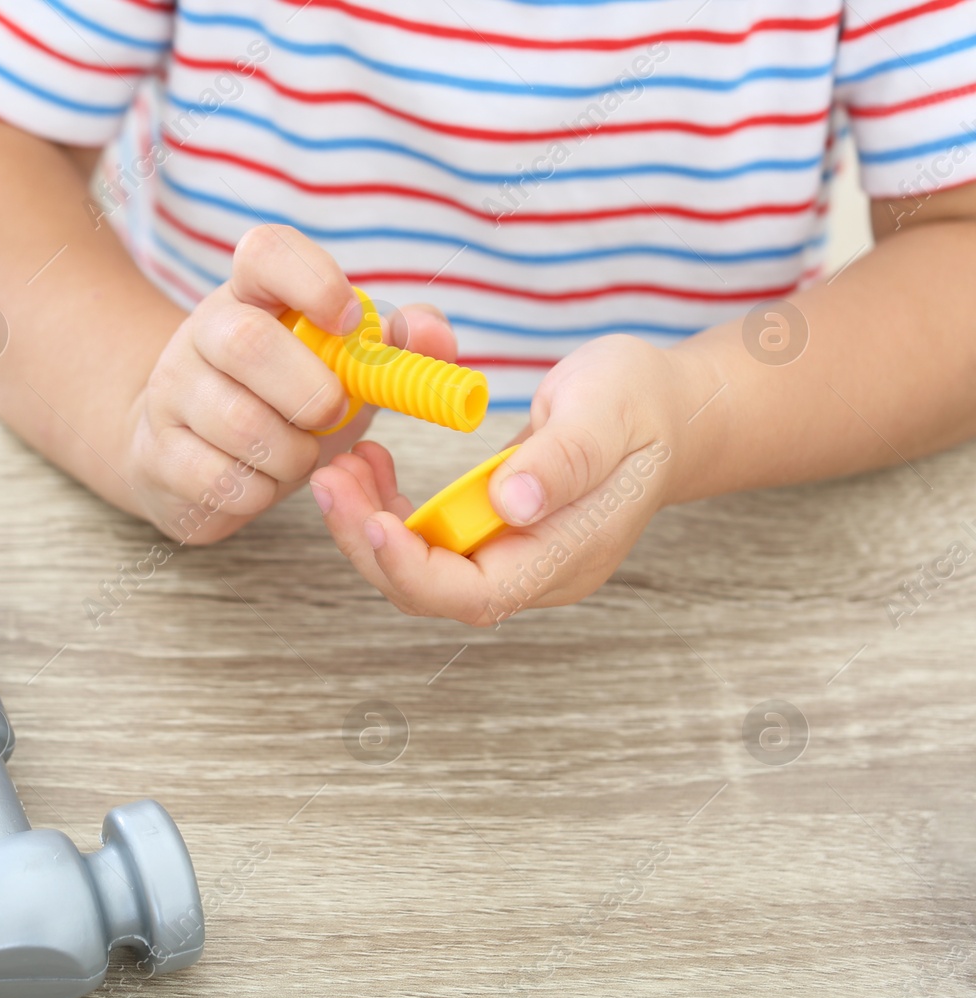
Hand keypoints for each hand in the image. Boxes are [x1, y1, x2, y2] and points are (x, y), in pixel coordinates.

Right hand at [124, 225, 465, 544]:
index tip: (348, 323)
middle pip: (246, 342)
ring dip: (291, 454)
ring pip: (238, 423)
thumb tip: (434, 336)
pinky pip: (220, 480)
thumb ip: (398, 347)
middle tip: (331, 415)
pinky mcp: (156, 453)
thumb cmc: (284, 400)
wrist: (193, 450)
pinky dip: (258, 492)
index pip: (266, 251)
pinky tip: (259, 482)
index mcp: (252, 294)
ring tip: (297, 454)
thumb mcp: (344, 368)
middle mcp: (202, 332)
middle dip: (309, 391)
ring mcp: (171, 392)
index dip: (312, 280)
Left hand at [310, 334, 711, 622]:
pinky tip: (370, 466)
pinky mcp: (491, 536)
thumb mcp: (610, 410)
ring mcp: (511, 558)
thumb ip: (564, 458)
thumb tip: (513, 503)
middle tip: (329, 481)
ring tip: (340, 468)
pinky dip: (388, 509)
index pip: (477, 594)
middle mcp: (534, 572)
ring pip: (419, 569)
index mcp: (567, 555)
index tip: (372, 522)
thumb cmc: (642, 403)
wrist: (668, 409)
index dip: (416, 568)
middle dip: (370, 542)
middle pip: (433, 590)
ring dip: (369, 524)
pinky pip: (426, 541)